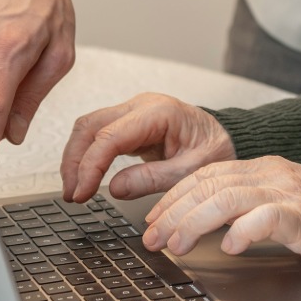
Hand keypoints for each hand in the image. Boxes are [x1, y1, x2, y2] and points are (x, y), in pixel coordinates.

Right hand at [60, 93, 235, 201]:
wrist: (227, 138)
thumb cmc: (216, 150)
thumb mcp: (191, 171)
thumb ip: (153, 178)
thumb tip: (114, 188)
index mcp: (159, 112)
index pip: (109, 136)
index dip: (90, 165)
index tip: (82, 192)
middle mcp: (141, 106)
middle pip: (90, 125)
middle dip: (75, 161)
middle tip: (73, 194)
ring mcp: (133, 112)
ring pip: (89, 128)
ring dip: (76, 158)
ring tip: (75, 190)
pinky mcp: (130, 124)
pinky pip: (99, 135)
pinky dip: (87, 156)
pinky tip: (85, 178)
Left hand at [142, 157, 300, 273]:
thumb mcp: (283, 206)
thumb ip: (250, 208)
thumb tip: (205, 228)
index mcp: (264, 170)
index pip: (206, 174)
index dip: (173, 196)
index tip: (151, 219)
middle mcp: (273, 175)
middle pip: (208, 184)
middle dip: (172, 211)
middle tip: (150, 238)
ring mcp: (290, 193)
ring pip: (227, 198)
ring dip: (193, 222)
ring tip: (175, 246)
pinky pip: (268, 218)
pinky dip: (243, 231)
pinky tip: (229, 248)